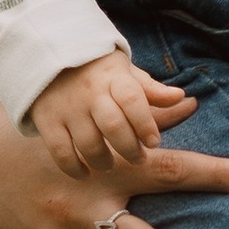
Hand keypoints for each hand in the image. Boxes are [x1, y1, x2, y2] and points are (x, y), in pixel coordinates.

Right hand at [31, 50, 179, 173]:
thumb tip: (181, 97)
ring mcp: (66, 108)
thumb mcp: (125, 73)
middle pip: (113, 125)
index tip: (154, 142)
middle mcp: (90, 93)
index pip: (132, 99)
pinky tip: (84, 173)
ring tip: (110, 166)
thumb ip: (151, 90)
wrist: (48, 55)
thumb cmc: (97, 70)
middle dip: (129, 148)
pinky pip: (60, 151)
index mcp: (113, 78)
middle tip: (139, 159)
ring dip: (103, 161)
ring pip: (88, 143)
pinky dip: (74, 168)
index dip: (146, 124)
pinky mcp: (47, 121)